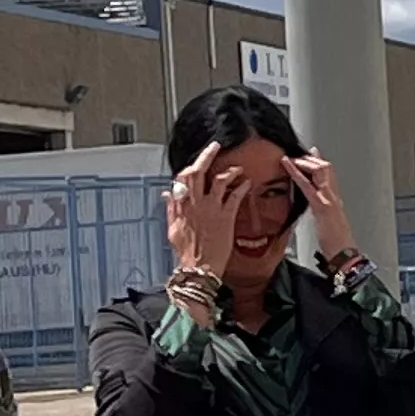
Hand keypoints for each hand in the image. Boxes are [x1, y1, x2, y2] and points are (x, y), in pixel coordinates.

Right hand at [166, 142, 251, 278]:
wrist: (199, 268)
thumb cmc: (186, 252)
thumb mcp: (173, 229)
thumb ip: (171, 209)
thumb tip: (167, 195)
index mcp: (181, 206)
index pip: (181, 178)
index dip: (189, 168)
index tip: (196, 163)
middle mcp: (195, 204)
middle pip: (198, 172)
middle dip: (207, 156)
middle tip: (215, 147)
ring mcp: (211, 209)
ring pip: (219, 180)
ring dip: (229, 170)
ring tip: (237, 167)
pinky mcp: (226, 217)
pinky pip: (235, 196)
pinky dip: (241, 187)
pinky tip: (246, 183)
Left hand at [290, 151, 348, 257]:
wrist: (344, 254)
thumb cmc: (336, 243)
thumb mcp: (329, 223)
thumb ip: (323, 213)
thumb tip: (319, 210)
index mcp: (334, 200)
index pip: (328, 174)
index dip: (318, 161)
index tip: (309, 153)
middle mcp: (333, 196)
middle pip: (324, 167)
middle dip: (309, 159)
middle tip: (295, 155)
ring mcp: (329, 199)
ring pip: (319, 171)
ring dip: (303, 162)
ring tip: (290, 159)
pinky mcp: (322, 206)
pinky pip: (308, 185)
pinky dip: (297, 173)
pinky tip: (288, 166)